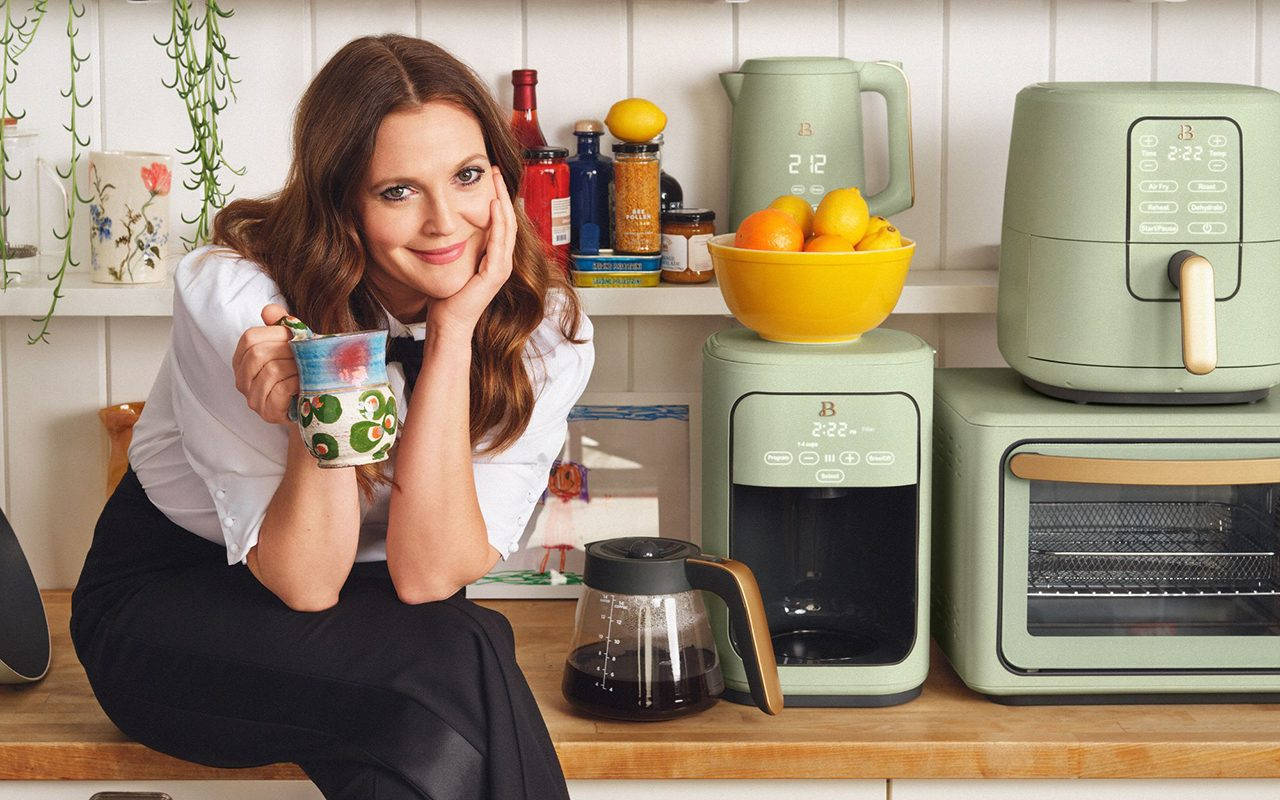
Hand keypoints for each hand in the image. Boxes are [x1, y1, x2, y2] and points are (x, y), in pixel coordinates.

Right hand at [232, 303, 299, 425]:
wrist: (316, 401)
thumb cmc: (302, 369)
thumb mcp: (294, 343)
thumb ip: (282, 324)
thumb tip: (269, 310)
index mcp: (243, 360)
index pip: (249, 338)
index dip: (275, 334)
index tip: (293, 338)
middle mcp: (242, 380)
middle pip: (258, 354)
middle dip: (287, 351)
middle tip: (305, 354)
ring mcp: (253, 398)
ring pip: (271, 372)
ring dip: (296, 367)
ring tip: (308, 369)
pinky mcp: (267, 413)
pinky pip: (280, 390)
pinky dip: (297, 382)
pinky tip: (304, 383)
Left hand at [427, 166, 516, 341]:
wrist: (448, 324)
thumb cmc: (446, 299)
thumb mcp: (452, 264)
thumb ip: (456, 246)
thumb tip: (445, 225)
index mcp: (493, 258)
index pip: (500, 221)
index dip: (497, 197)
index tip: (488, 177)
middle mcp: (502, 261)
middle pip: (508, 219)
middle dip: (502, 192)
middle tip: (495, 169)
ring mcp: (501, 268)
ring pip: (507, 226)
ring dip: (503, 200)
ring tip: (495, 179)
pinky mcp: (495, 274)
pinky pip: (499, 242)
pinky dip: (498, 222)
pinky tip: (493, 205)